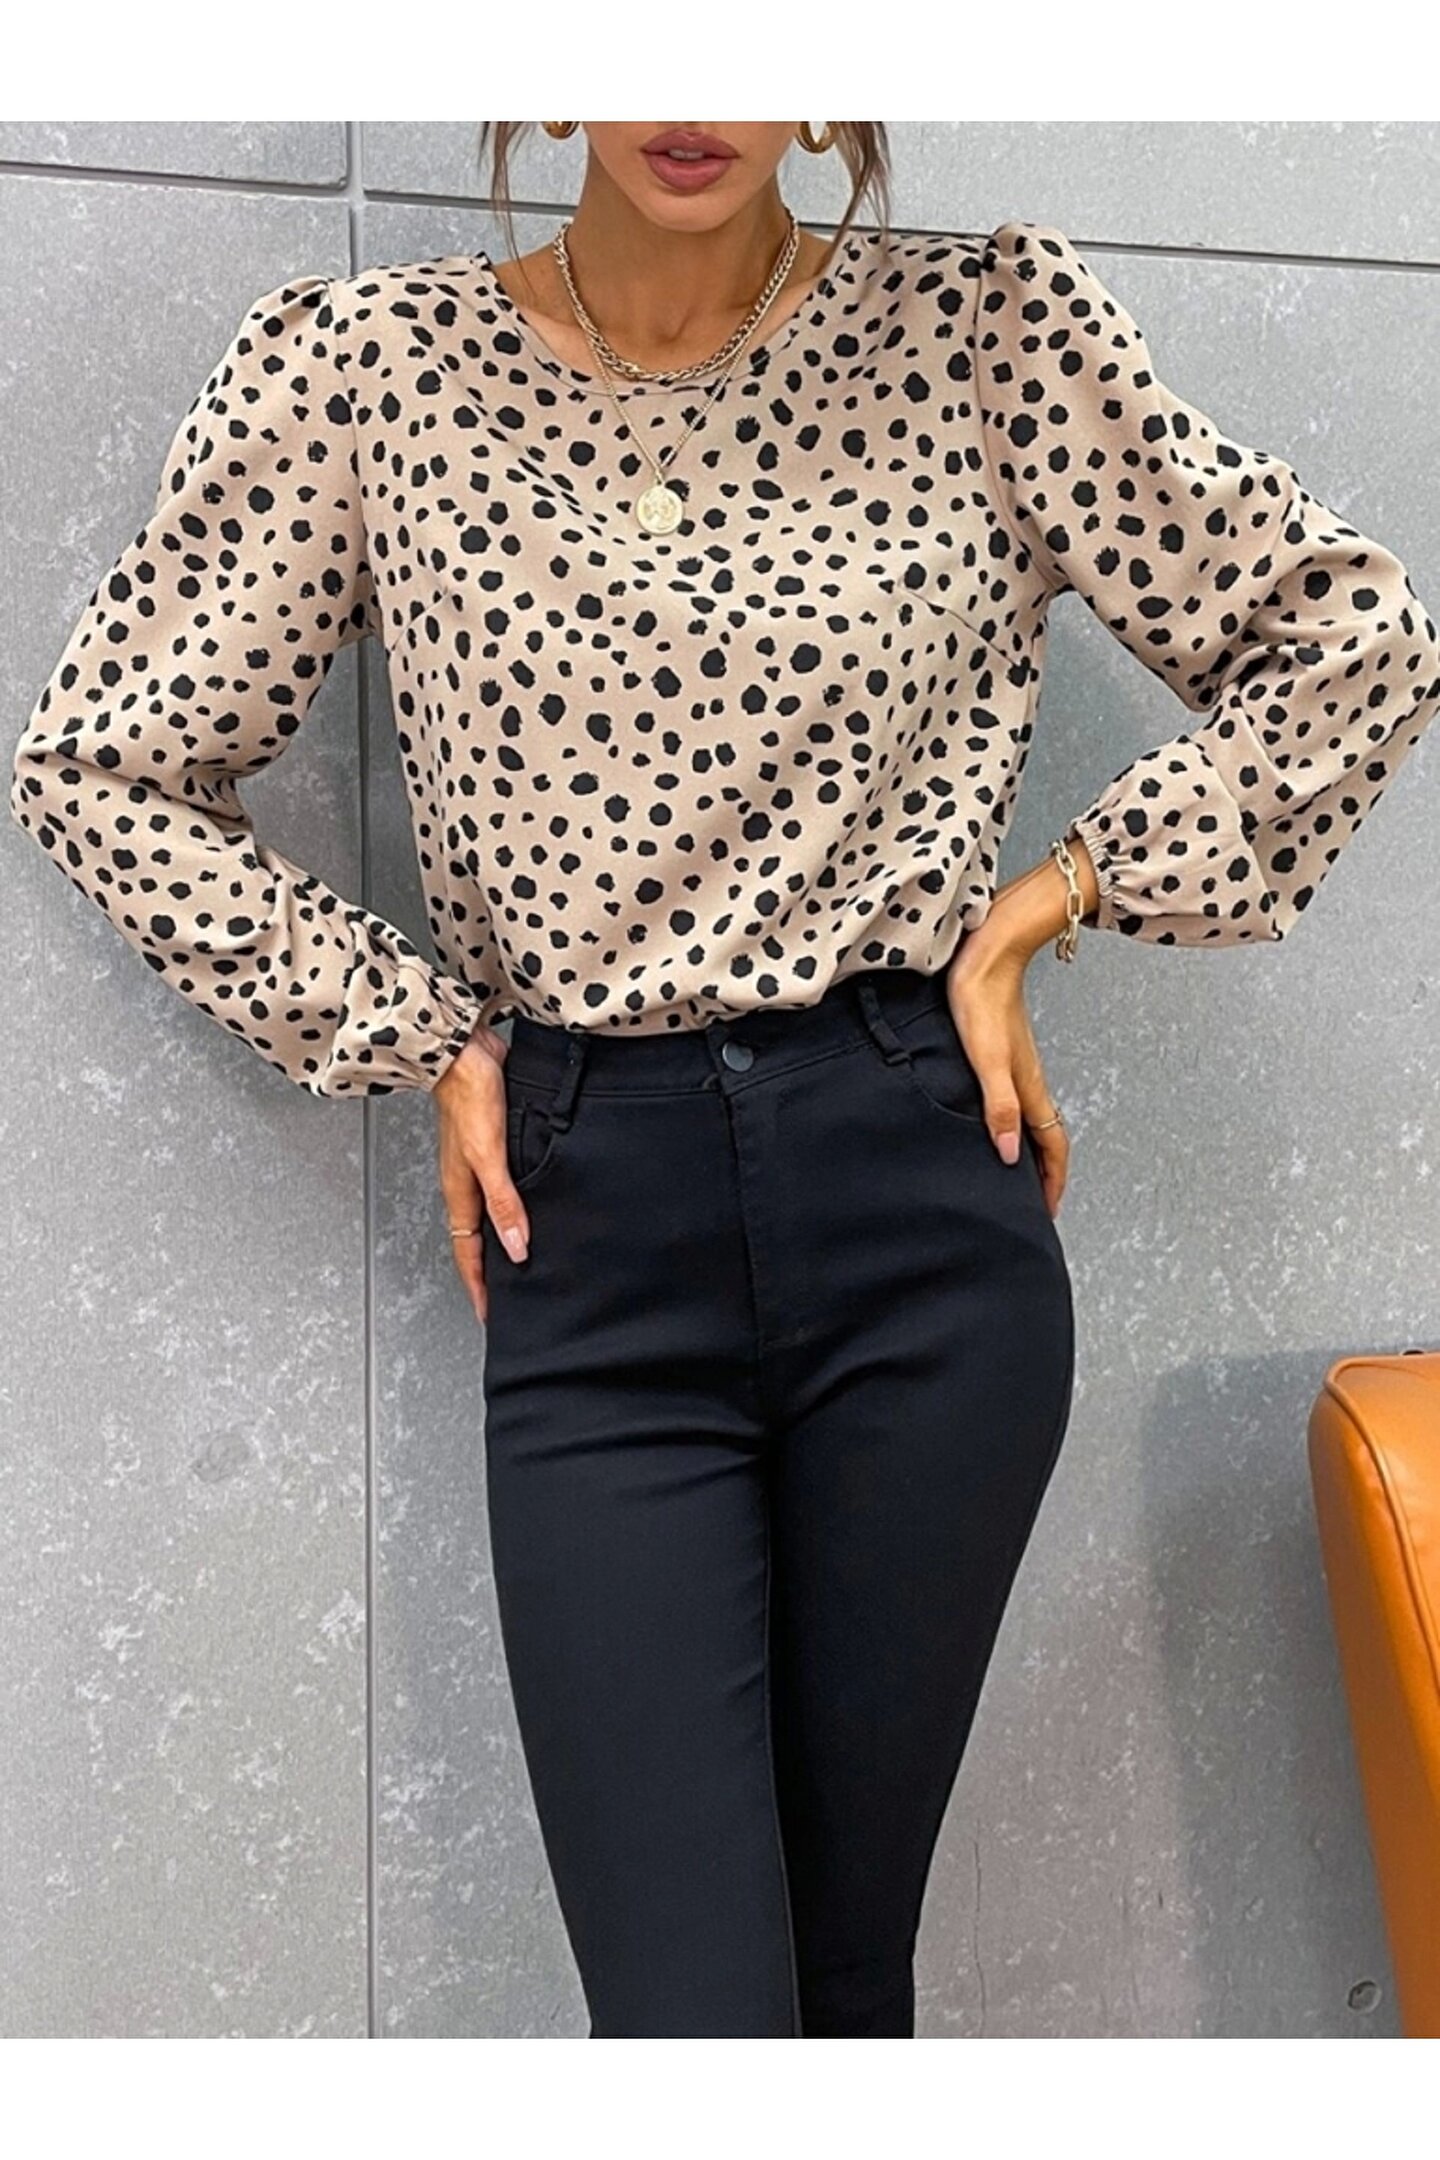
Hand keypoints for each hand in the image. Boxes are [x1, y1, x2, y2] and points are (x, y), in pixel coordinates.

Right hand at [431, 1023, 530, 1324]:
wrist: (464, 1047)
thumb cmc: (468, 1095)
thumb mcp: (487, 1156)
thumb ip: (503, 1202)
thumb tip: (518, 1247)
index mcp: (459, 1191)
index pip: (468, 1253)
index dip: (479, 1285)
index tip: (490, 1314)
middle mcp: (466, 1181)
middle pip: (476, 1237)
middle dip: (488, 1270)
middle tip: (507, 1296)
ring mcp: (478, 1161)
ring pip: (488, 1211)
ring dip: (502, 1236)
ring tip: (521, 1257)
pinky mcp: (493, 1141)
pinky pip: (502, 1184)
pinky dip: (513, 1203)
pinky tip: (531, 1201)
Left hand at [944, 928, 1069, 1217]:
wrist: (988, 950)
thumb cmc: (981, 998)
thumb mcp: (985, 1058)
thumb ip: (999, 1106)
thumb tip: (1011, 1155)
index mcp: (1029, 1087)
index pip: (1051, 1145)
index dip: (1052, 1181)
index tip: (1047, 1211)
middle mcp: (1030, 1079)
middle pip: (1046, 1135)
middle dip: (1046, 1172)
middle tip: (1036, 1201)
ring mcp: (1019, 1064)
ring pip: (1035, 1116)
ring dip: (1033, 1147)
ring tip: (1020, 1171)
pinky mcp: (1005, 1050)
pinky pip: (1020, 1098)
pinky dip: (1018, 1121)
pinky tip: (999, 1119)